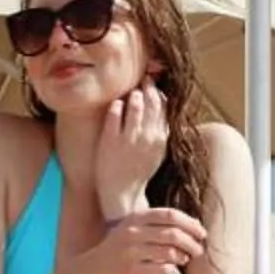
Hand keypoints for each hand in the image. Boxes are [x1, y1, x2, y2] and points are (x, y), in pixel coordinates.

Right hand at [93, 207, 203, 273]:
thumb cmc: (122, 245)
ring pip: (170, 253)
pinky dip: (171, 268)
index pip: (170, 215)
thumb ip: (160, 222)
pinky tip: (171, 267)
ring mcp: (131, 253)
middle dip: (192, 242)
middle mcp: (132, 233)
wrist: (95, 269)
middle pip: (173, 234)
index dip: (190, 224)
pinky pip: (163, 269)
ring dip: (183, 256)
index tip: (202, 233)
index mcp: (135, 218)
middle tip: (199, 250)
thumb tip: (195, 225)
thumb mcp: (135, 226)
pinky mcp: (132, 271)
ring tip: (185, 258)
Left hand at [97, 86, 169, 215]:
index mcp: (160, 139)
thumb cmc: (139, 170)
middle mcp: (147, 137)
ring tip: (130, 92)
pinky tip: (116, 104)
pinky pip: (114, 114)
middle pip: (150, 103)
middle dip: (147, 87)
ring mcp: (129, 138)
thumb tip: (163, 102)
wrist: (122, 193)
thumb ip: (161, 129)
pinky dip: (116, 106)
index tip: (152, 84)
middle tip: (141, 80)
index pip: (163, 107)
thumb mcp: (157, 152)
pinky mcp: (111, 140)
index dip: (158, 92)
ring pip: (135, 106)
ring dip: (133, 95)